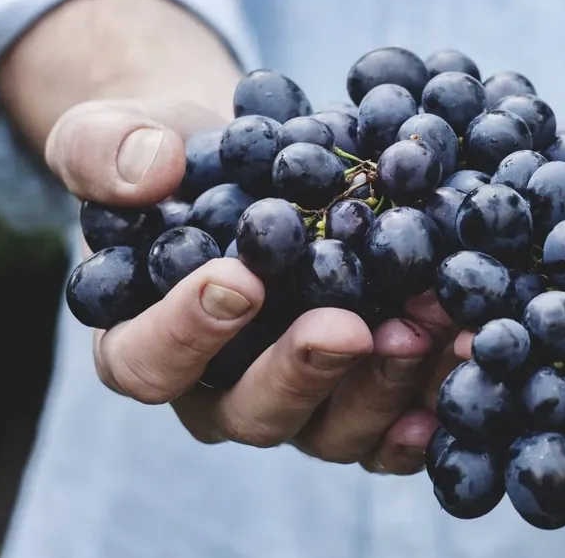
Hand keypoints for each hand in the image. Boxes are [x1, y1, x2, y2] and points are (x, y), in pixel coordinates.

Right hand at [47, 99, 459, 473]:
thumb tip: (149, 171)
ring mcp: (296, 402)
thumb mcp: (117, 135)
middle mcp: (219, 391)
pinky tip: (459, 367)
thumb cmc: (176, 163)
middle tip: (348, 327)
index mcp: (144, 343)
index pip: (147, 362)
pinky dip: (427, 407)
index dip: (186, 333)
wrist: (253, 170)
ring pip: (331, 429)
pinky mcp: (356, 398)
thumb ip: (105, 151)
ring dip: (382, 386)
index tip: (238, 279)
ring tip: (425, 328)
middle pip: (251, 413)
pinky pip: (390, 428)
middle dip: (303, 372)